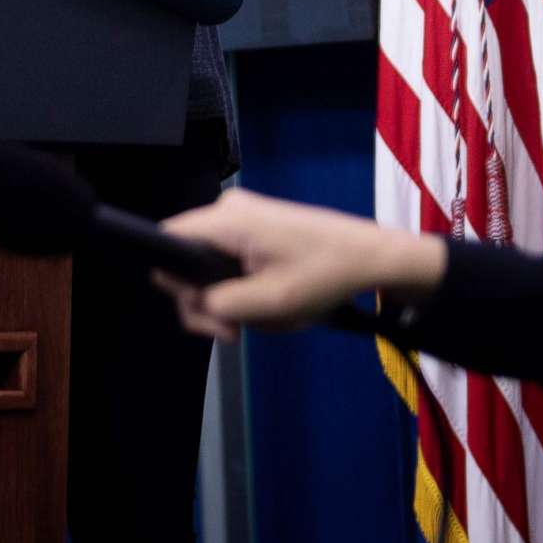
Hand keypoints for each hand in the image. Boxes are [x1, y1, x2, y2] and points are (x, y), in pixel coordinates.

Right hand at [152, 189, 446, 341]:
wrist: (375, 256)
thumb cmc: (325, 274)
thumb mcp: (270, 302)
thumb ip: (217, 305)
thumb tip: (191, 303)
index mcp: (226, 220)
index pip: (167, 242)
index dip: (174, 283)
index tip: (208, 314)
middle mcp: (227, 210)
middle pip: (188, 260)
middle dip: (210, 302)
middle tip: (237, 332)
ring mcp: (243, 216)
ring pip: (211, 266)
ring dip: (233, 299)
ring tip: (268, 316)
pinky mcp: (257, 226)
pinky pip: (231, 260)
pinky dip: (246, 287)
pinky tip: (273, 302)